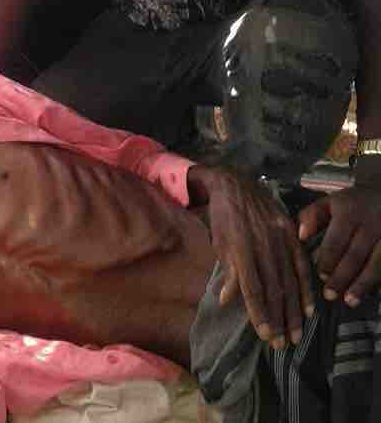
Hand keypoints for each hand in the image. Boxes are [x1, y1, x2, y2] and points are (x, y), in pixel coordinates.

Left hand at [188, 166, 312, 348]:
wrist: (235, 183)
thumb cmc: (222, 217)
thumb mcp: (218, 243)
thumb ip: (227, 272)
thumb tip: (227, 300)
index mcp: (241, 248)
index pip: (253, 288)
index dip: (260, 313)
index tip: (265, 334)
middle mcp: (263, 244)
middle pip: (274, 288)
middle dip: (279, 318)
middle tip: (282, 344)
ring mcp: (280, 237)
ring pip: (290, 280)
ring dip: (293, 310)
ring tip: (296, 334)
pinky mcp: (291, 232)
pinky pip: (301, 263)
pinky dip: (306, 287)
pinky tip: (309, 308)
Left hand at [298, 184, 380, 306]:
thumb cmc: (351, 203)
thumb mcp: (328, 202)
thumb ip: (310, 217)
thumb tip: (301, 236)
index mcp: (349, 212)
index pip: (336, 240)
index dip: (329, 260)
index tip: (321, 276)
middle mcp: (372, 223)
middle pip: (356, 255)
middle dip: (342, 277)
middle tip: (330, 294)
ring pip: (377, 262)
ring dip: (363, 283)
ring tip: (350, 300)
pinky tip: (375, 294)